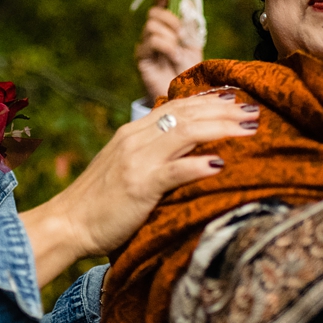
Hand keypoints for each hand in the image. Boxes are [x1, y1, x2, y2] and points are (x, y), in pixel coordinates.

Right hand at [20, 92, 257, 284]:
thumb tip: (187, 148)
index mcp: (133, 132)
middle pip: (187, 113)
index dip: (210, 100)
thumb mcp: (126, 167)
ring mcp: (137, 161)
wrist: (68, 223)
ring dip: (222, 129)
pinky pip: (174, 170)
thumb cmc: (100, 202)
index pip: (178, 106)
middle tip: (254, 111)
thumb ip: (152, 153)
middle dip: (225, 110)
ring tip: (249, 129)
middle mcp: (136, 139)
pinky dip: (199, 165)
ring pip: (186, 133)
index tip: (237, 99)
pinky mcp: (139, 186)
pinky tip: (222, 165)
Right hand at [135, 0, 204, 101]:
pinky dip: (166, 46)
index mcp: (164, 31)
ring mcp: (144, 47)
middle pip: (153, 13)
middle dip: (170, 19)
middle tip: (181, 33)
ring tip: (178, 51)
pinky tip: (173, 57)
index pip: (159, 7)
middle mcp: (151, 36)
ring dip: (170, 36)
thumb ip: (190, 24)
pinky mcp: (141, 58)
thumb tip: (187, 1)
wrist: (185, 97)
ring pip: (151, 25)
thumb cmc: (190, 73)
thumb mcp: (194, 45)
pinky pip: (152, 41)